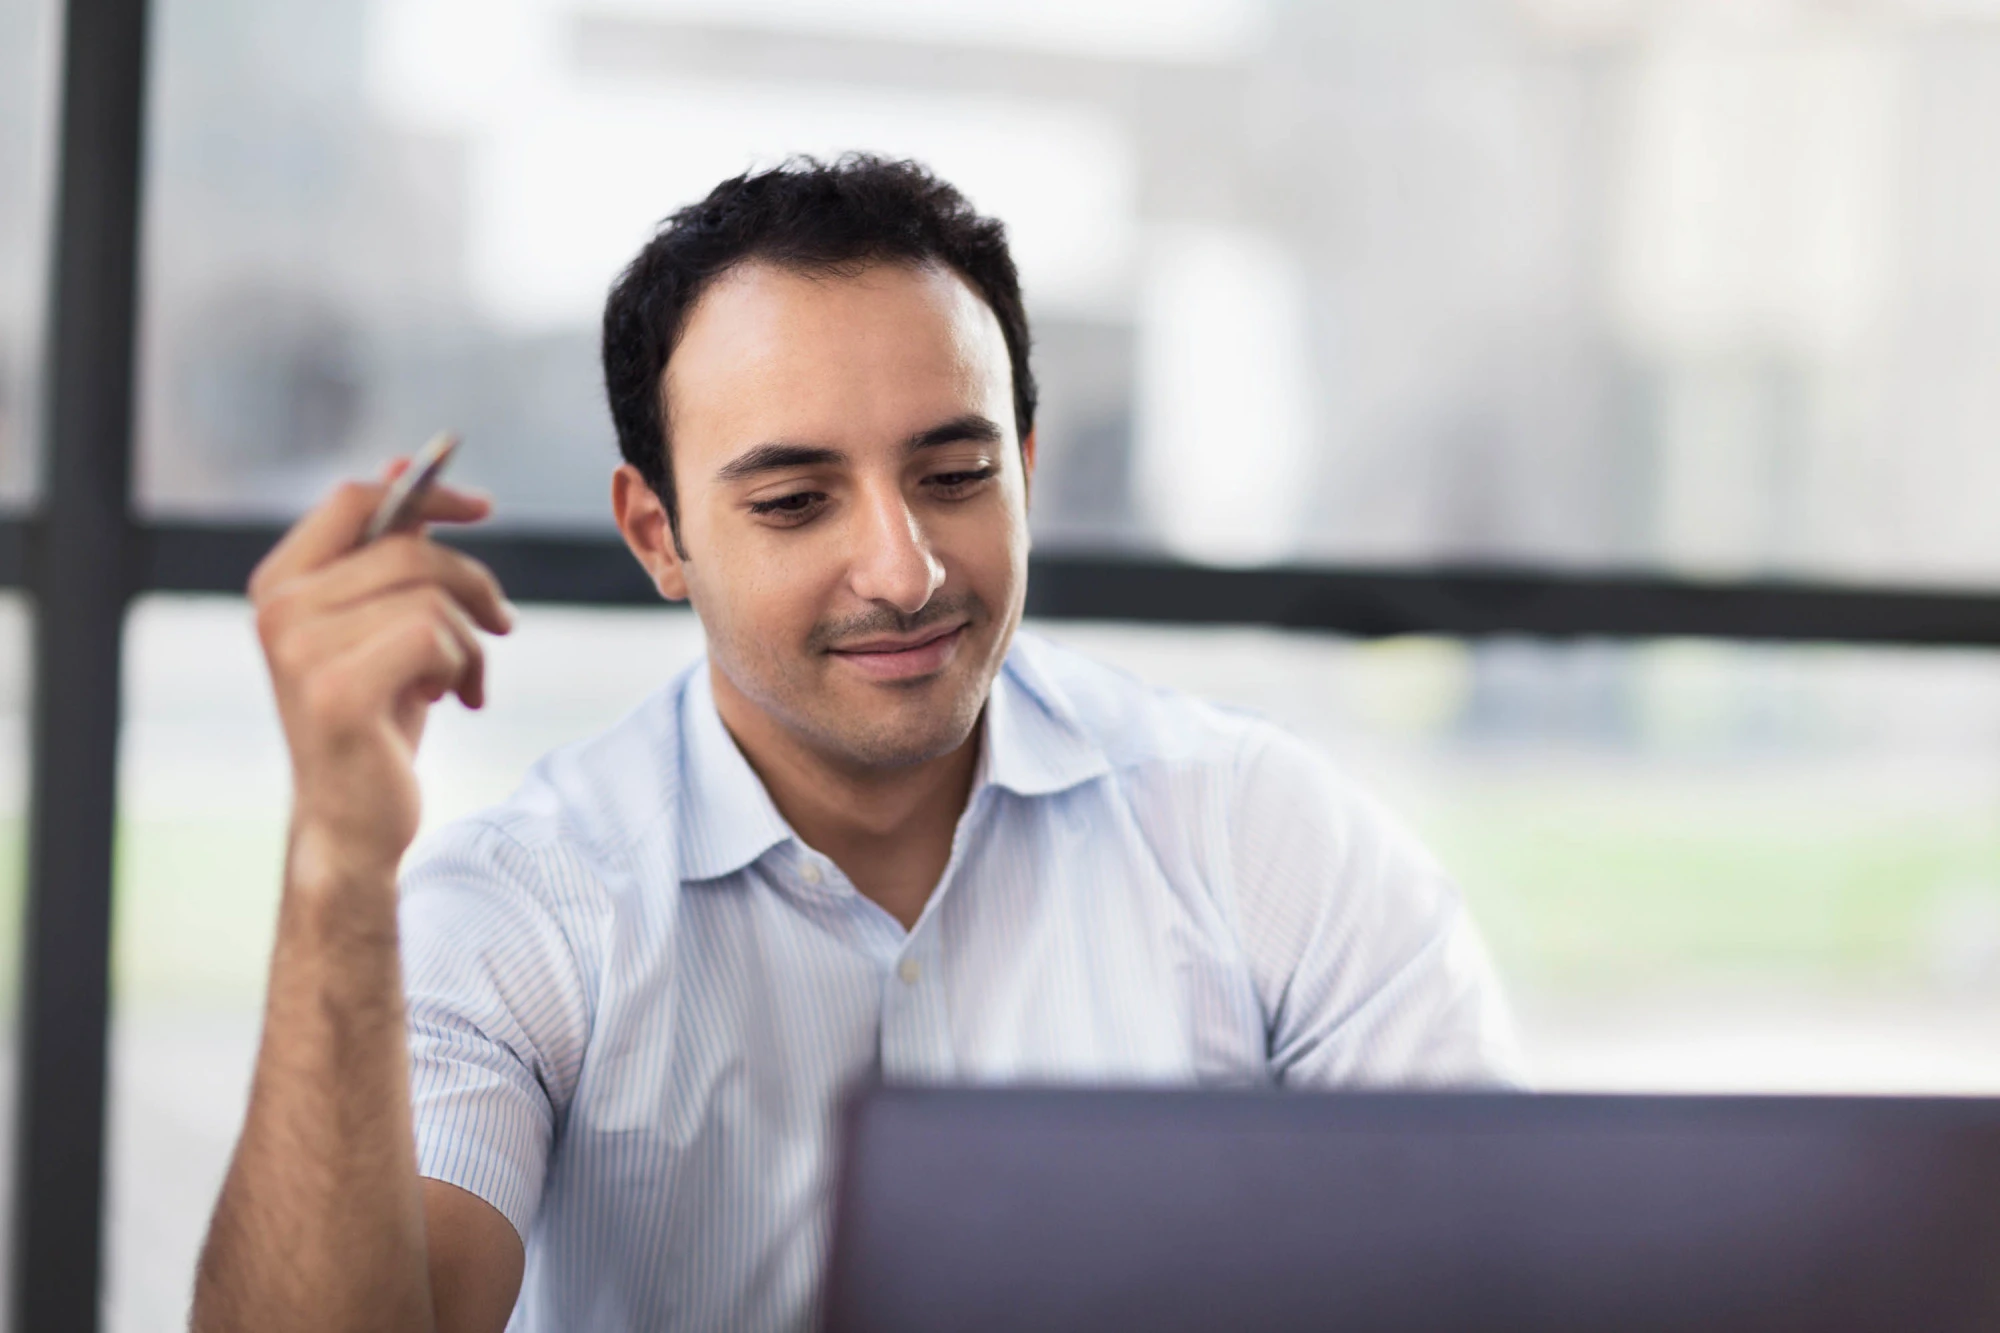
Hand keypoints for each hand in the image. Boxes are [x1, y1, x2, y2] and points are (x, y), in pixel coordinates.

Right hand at [250, 468, 513, 883]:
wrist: (353, 821)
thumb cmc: (375, 717)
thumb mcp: (384, 622)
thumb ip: (388, 550)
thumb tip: (403, 467)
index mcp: (280, 583)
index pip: (354, 500)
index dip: (426, 494)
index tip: (483, 508)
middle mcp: (278, 610)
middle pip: (409, 549)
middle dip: (473, 583)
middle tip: (503, 622)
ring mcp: (300, 649)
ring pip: (429, 596)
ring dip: (470, 640)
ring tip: (461, 680)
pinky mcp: (336, 690)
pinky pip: (434, 638)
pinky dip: (465, 667)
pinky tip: (456, 702)